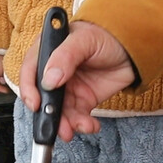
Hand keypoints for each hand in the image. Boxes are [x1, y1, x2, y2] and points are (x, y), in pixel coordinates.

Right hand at [18, 21, 136, 140]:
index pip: (30, 72)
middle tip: (58, 125)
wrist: (133, 47)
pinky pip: (77, 117)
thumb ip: (65, 57)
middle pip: (43, 97)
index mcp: (47, 52)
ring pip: (60, 112)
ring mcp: (68, 88)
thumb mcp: (85, 40)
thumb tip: (49, 79)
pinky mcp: (82, 100)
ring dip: (66, 124)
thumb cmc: (106, 35)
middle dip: (48, 114)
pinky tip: (90, 125)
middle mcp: (54, 72)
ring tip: (77, 127)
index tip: (35, 104)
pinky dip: (82, 124)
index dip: (29, 89)